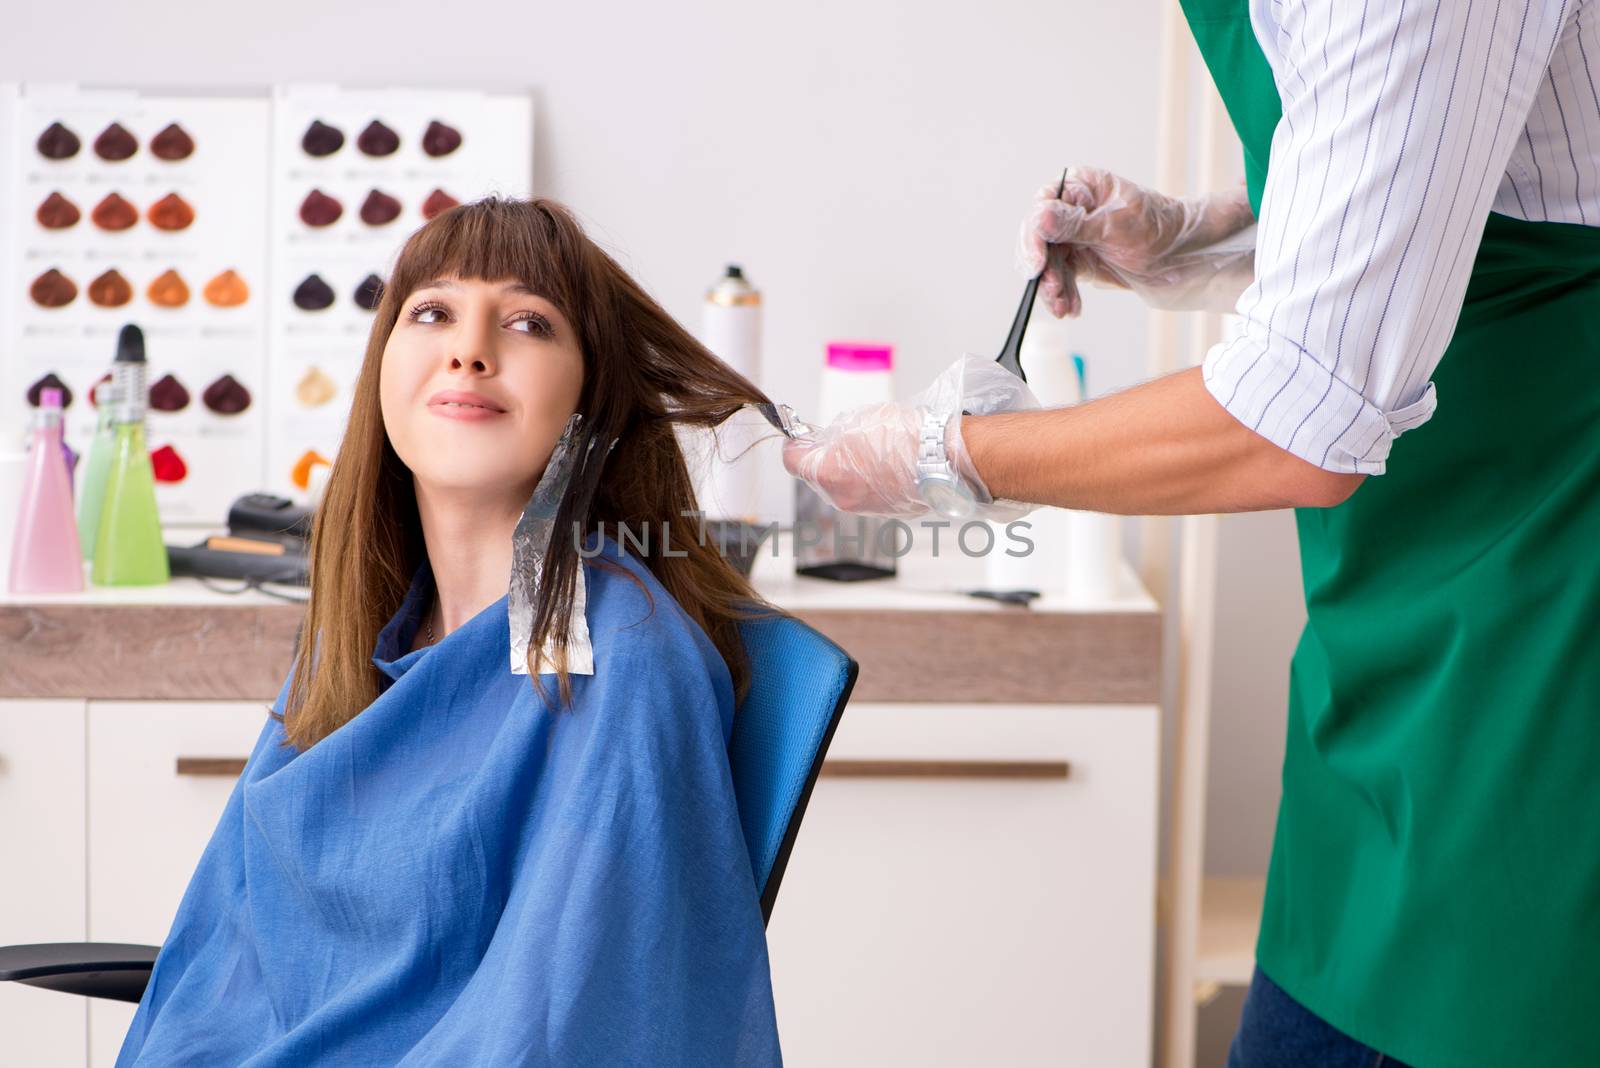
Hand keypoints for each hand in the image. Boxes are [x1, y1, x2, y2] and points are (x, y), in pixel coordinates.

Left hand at [781, 355, 1040, 520]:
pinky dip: (870, 481)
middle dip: (824, 457)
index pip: (793, 460)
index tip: (801, 433)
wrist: (947, 459)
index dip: (796, 442)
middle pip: (817, 476)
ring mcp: (864, 508)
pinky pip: (867, 495)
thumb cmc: (909, 436)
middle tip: (840, 437)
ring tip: (873, 448)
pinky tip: (889, 463)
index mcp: (827, 473)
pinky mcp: (886, 512)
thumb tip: (824, 439)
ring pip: (843, 487)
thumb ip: (832, 434)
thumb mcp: (859, 419)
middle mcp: (841, 497)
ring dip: (849, 469)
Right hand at [1016, 166, 1255, 316]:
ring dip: (1052, 288)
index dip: (1034, 237)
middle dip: (1044, 270)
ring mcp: (1074, 237)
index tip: (1037, 264)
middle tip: (1051, 290)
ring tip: (1064, 308)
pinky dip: (1063, 295)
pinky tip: (1071, 308)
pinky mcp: (1080, 260)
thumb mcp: (1117, 225)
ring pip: (1047, 264)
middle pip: (1039, 239)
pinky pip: (1061, 278)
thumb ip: (1076, 223)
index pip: (1042, 208)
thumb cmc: (1160, 230)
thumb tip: (1040, 217)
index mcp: (1081, 187)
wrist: (1184, 258)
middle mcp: (1073, 209)